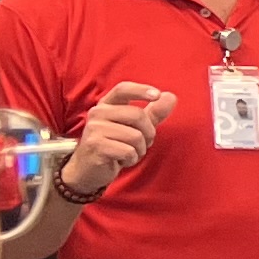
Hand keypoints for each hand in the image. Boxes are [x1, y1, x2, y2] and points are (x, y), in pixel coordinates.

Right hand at [61, 80, 173, 197]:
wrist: (88, 169)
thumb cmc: (114, 145)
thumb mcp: (135, 127)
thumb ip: (153, 113)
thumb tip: (171, 96)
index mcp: (107, 104)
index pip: (123, 89)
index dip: (141, 90)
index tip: (157, 94)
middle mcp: (98, 113)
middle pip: (137, 115)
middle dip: (148, 133)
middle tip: (141, 144)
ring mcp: (94, 129)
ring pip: (135, 136)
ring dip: (139, 150)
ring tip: (128, 153)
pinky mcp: (95, 146)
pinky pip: (128, 151)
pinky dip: (131, 159)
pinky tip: (121, 160)